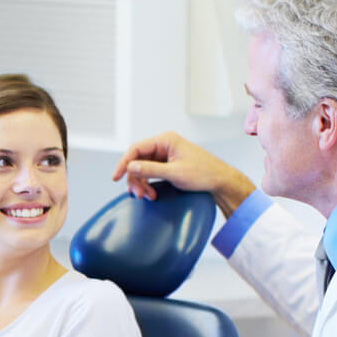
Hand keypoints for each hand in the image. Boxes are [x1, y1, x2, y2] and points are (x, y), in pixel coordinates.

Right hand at [112, 131, 253, 214]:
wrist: (220, 182)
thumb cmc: (203, 174)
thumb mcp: (174, 173)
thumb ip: (150, 169)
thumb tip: (130, 166)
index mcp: (166, 140)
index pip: (136, 149)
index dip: (123, 163)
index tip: (115, 178)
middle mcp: (164, 145)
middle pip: (137, 160)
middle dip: (135, 178)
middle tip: (137, 194)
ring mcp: (165, 155)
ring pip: (142, 168)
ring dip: (141, 184)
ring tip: (147, 197)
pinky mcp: (167, 164)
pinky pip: (150, 173)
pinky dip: (148, 184)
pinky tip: (151, 194)